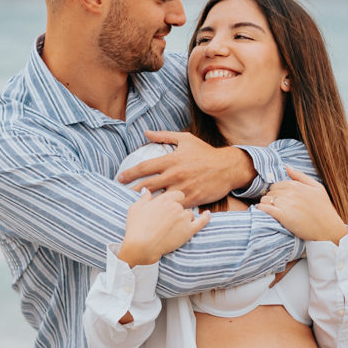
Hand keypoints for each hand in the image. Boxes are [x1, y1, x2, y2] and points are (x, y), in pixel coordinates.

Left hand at [116, 130, 256, 207]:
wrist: (227, 167)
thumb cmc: (205, 153)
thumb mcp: (185, 139)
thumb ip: (164, 136)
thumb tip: (146, 132)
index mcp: (171, 160)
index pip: (144, 167)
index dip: (129, 173)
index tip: (120, 178)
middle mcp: (174, 175)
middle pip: (147, 185)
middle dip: (132, 191)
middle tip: (121, 194)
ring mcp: (183, 188)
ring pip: (158, 199)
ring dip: (146, 203)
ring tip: (135, 206)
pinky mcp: (191, 199)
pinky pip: (174, 207)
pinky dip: (164, 210)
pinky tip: (155, 214)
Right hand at [118, 188, 210, 266]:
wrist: (140, 246)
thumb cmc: (136, 227)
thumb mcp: (136, 208)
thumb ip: (144, 198)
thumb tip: (145, 190)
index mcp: (165, 199)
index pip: (177, 194)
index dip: (174, 199)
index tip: (170, 205)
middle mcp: (176, 206)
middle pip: (183, 204)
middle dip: (177, 209)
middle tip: (168, 219)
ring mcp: (184, 219)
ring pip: (189, 214)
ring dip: (184, 217)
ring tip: (173, 226)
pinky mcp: (188, 231)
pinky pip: (201, 222)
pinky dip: (205, 218)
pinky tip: (207, 214)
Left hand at [256, 166, 347, 243]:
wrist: (328, 229)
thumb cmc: (324, 208)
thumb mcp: (317, 187)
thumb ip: (300, 176)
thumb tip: (287, 167)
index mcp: (296, 185)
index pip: (276, 185)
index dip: (276, 193)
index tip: (280, 200)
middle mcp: (290, 193)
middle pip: (270, 192)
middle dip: (271, 198)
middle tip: (276, 206)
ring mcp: (286, 204)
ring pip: (265, 200)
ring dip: (265, 204)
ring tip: (270, 210)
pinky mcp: (283, 216)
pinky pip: (265, 209)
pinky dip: (261, 209)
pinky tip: (264, 212)